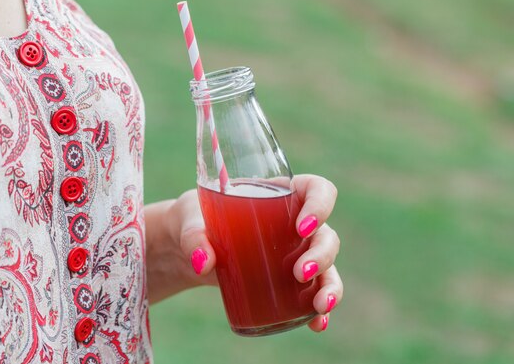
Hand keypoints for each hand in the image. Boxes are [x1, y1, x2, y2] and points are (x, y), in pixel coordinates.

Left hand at [175, 174, 341, 331]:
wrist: (184, 248)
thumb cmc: (193, 221)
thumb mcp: (188, 220)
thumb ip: (194, 237)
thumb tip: (203, 263)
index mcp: (279, 194)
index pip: (317, 190)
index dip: (320, 205)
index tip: (302, 228)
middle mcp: (294, 223)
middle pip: (326, 234)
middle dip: (322, 255)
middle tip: (299, 273)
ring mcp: (293, 253)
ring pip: (327, 267)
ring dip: (329, 285)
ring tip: (320, 306)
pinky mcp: (284, 281)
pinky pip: (311, 294)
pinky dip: (318, 311)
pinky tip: (317, 324)